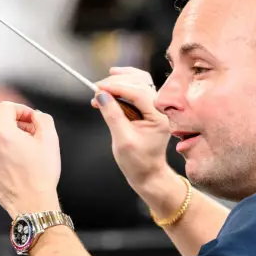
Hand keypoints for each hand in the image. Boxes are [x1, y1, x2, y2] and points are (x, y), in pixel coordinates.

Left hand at [0, 102, 60, 217]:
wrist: (32, 204)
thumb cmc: (42, 173)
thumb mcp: (50, 140)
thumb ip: (42, 119)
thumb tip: (34, 115)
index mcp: (2, 132)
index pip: (5, 107)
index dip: (21, 110)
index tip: (31, 120)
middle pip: (0, 123)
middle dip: (16, 126)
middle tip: (32, 137)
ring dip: (8, 140)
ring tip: (24, 153)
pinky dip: (1, 154)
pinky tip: (16, 165)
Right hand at [92, 67, 174, 190]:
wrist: (148, 173)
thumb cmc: (137, 162)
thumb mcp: (122, 140)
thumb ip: (112, 115)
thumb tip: (101, 95)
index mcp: (159, 117)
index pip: (138, 93)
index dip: (117, 87)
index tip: (98, 88)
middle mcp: (159, 109)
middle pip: (139, 83)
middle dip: (116, 83)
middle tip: (96, 88)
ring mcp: (154, 107)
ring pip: (139, 82)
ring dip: (119, 82)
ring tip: (100, 88)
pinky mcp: (147, 109)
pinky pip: (136, 90)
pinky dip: (122, 87)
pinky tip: (110, 87)